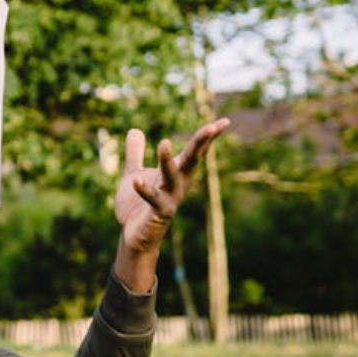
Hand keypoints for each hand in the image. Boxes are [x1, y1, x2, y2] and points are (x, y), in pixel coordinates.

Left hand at [112, 119, 229, 290]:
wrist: (133, 235)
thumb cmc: (137, 205)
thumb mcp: (134, 173)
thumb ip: (135, 153)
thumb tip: (135, 130)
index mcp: (175, 173)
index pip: (194, 151)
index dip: (207, 136)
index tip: (224, 121)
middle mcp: (178, 184)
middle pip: (191, 160)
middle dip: (201, 143)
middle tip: (212, 127)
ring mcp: (170, 198)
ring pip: (172, 177)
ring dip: (167, 160)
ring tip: (162, 141)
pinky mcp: (158, 213)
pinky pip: (152, 199)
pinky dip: (144, 189)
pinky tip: (136, 180)